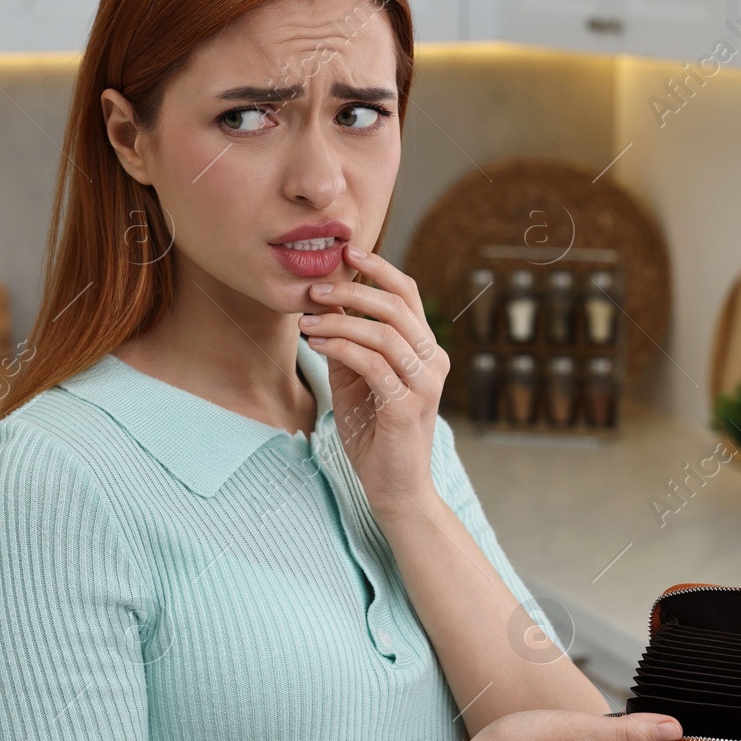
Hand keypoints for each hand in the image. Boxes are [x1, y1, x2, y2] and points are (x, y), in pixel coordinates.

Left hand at [299, 245, 448, 515]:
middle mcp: (433, 361)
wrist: (394, 488)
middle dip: (351, 290)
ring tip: (307, 320)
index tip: (346, 252)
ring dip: (339, 320)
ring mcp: (424, 383)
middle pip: (396, 305)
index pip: (408, 294)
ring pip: (384, 331)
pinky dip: (341, 347)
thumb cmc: (374, 435)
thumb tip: (324, 307)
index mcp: (426, 349)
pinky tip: (317, 343)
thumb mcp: (356, 381)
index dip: (378, 268)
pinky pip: (373, 363)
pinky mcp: (407, 406)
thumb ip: (347, 345)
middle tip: (314, 288)